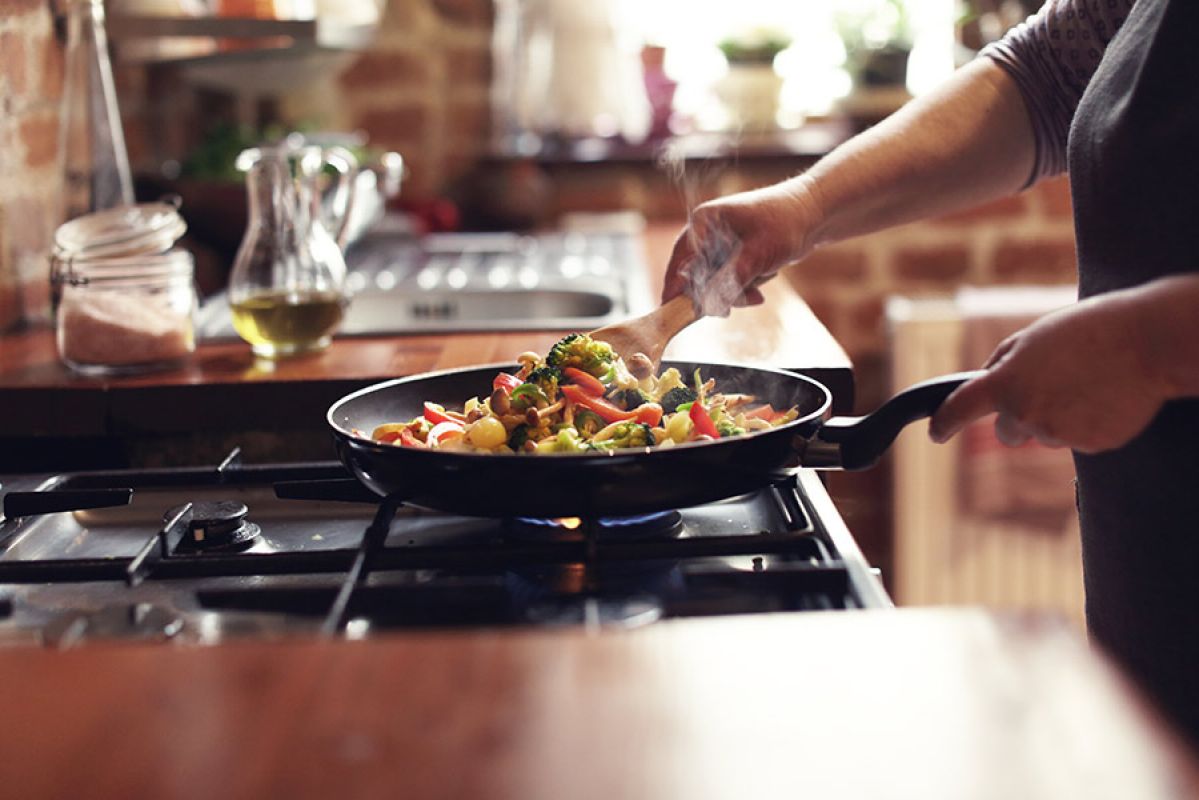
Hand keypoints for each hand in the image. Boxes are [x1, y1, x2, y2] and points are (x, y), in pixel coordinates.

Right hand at [661, 182, 820, 316]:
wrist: (814, 215)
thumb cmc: (785, 224)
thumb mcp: (756, 256)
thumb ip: (730, 282)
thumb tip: (708, 306)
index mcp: (703, 222)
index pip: (680, 261)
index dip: (676, 288)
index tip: (671, 311)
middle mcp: (706, 232)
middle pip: (695, 276)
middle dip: (716, 294)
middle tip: (728, 311)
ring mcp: (719, 244)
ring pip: (713, 283)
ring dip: (734, 293)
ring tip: (758, 291)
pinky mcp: (732, 255)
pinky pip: (727, 281)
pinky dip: (742, 288)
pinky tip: (760, 286)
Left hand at [928, 290, 1173, 452]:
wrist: (1147, 342)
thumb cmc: (1087, 330)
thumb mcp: (1031, 337)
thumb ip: (1002, 364)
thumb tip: (985, 383)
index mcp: (1006, 383)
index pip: (960, 409)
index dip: (943, 423)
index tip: (936, 433)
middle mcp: (1027, 414)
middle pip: (1008, 432)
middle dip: (1019, 416)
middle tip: (1049, 388)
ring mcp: (1060, 434)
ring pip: (1044, 434)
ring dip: (1056, 416)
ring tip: (1084, 383)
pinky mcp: (1091, 445)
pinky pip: (1076, 438)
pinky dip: (1084, 423)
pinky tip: (1102, 396)